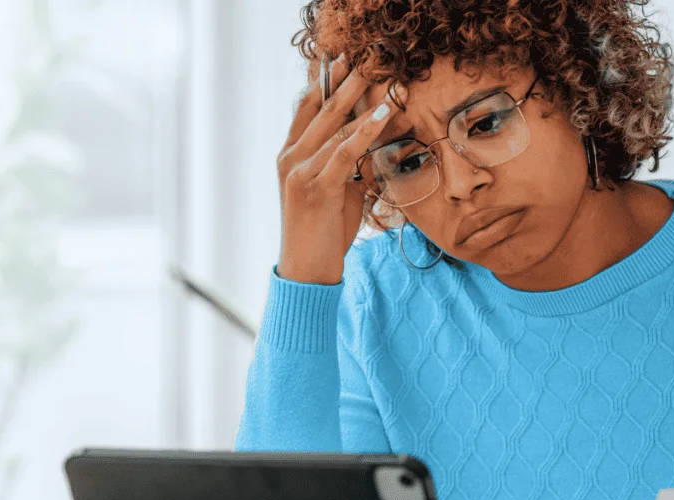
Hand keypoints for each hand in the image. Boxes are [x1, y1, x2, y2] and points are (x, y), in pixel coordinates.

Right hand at [275, 57, 401, 283]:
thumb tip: (372, 141)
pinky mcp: (314, 187)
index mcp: (290, 154)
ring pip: (334, 125)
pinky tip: (382, 115)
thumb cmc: (324, 231)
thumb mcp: (335, 190)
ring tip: (381, 75)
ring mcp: (299, 170)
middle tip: (367, 55)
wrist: (307, 269)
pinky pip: (343, 152)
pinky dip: (365, 131)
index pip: (306, 106)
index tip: (343, 57)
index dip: (324, 79)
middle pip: (321, 107)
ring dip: (361, 98)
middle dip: (345, 78)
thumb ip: (346, 163)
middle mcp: (290, 156)